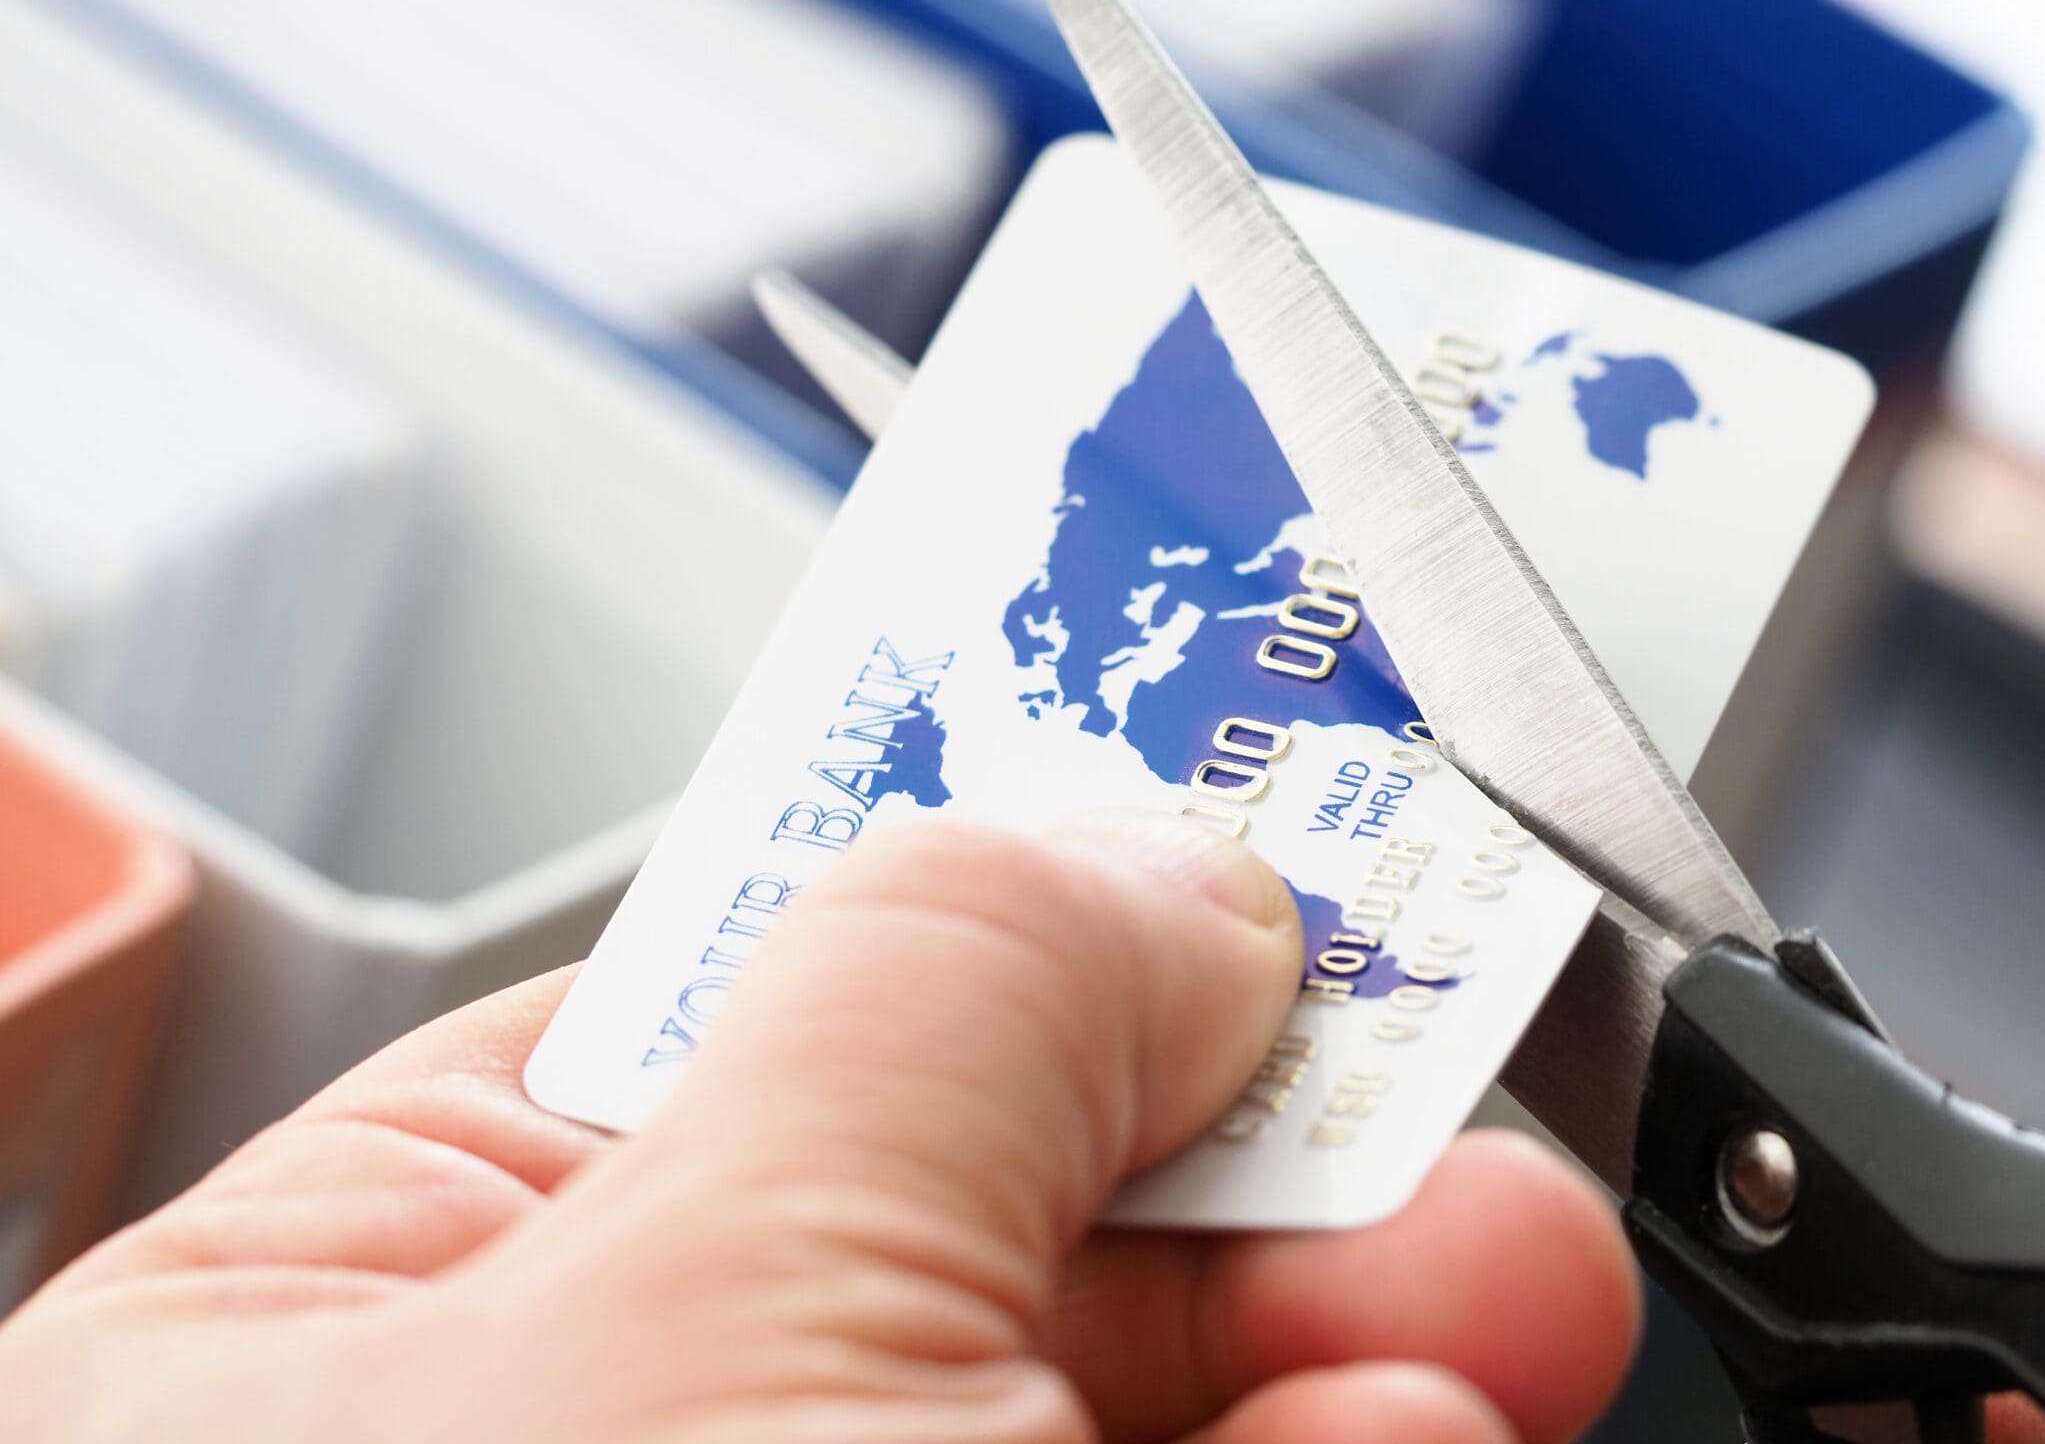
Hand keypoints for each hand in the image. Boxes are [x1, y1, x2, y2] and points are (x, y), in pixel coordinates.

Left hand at [0, 810, 1638, 1442]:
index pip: (760, 1025)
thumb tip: (1166, 868)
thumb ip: (949, 1000)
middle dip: (1271, 1203)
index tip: (1286, 913)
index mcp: (360, 1347)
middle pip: (993, 1253)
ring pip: (1148, 1426)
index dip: (1042, 955)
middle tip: (1474, 1197)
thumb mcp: (705, 1315)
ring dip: (1350, 1392)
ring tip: (1467, 1352)